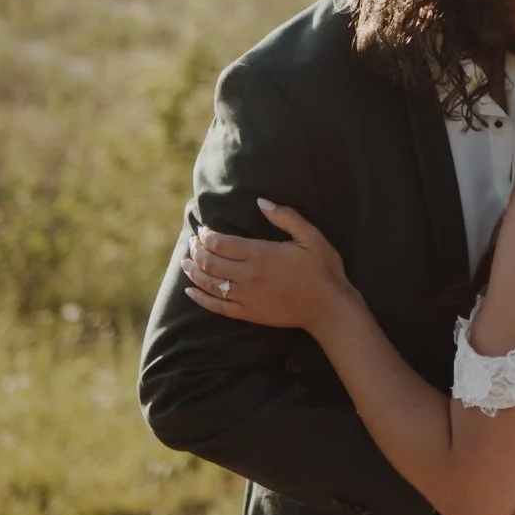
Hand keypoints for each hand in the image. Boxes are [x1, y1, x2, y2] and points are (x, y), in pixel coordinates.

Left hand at [182, 200, 353, 334]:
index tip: (202, 229)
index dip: (207, 235)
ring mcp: (246, 297)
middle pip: (210, 262)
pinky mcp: (248, 313)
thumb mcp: (311, 236)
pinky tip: (190, 290)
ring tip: (185, 261)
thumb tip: (261, 201)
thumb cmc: (323, 270)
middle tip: (192, 242)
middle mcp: (248, 276)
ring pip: (209, 283)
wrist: (329, 308)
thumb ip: (286, 217)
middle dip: (197, 250)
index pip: (221, 243)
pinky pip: (217, 306)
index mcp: (260, 254)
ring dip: (193, 271)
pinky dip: (200, 297)